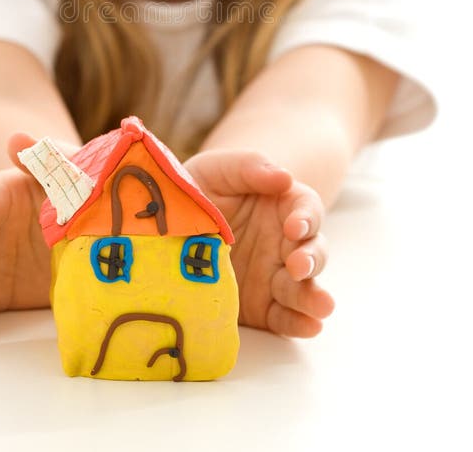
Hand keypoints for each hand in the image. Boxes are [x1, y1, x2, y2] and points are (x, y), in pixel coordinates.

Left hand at [185, 149, 334, 336]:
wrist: (174, 224)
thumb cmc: (203, 187)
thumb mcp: (220, 168)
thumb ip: (250, 167)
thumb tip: (284, 178)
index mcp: (283, 206)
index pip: (306, 210)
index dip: (305, 218)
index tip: (294, 226)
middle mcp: (286, 243)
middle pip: (312, 252)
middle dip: (310, 260)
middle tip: (299, 266)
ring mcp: (275, 275)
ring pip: (303, 287)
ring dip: (312, 297)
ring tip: (320, 307)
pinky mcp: (262, 305)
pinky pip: (283, 317)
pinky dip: (297, 324)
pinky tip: (308, 327)